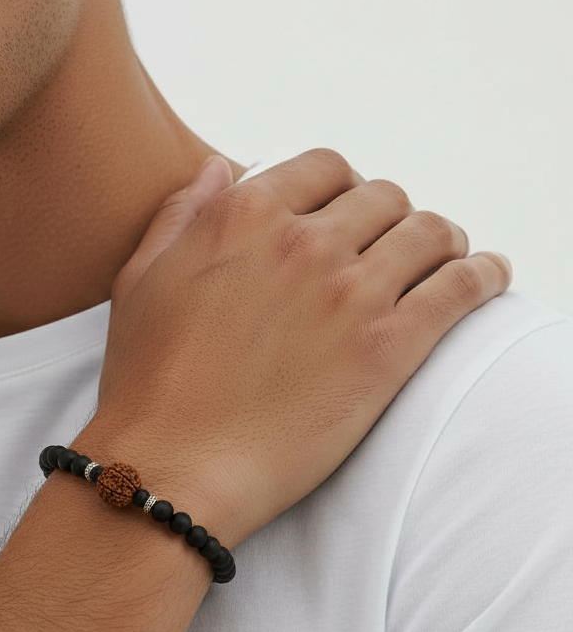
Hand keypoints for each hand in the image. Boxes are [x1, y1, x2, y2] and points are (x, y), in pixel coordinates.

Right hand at [81, 149, 510, 544]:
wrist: (173, 464)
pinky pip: (461, 289)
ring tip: (444, 256)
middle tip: (389, 243)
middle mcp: (303, 240)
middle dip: (388, 214)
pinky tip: (489, 275)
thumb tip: (219, 167)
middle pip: (382, 197)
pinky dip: (484, 274)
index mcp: (244, 215)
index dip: (341, 185)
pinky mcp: (388, 348)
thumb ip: (181, 213)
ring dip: (441, 239)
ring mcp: (350, 292)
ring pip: (429, 232)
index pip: (324, 167)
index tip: (346, 209)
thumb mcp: (141, 278)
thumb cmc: (146, 377)